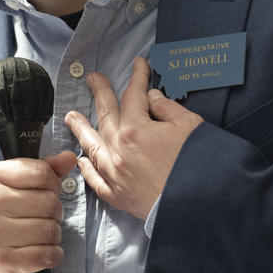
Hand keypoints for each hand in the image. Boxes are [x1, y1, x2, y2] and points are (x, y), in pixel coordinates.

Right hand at [0, 151, 77, 272]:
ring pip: (51, 230)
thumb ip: (45, 168)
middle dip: (55, 211)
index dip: (53, 183)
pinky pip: (48, 255)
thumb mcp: (17, 183)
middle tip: (43, 216)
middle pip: (49, 202)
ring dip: (54, 234)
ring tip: (41, 234)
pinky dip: (53, 255)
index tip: (47, 191)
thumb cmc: (4, 213)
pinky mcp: (4, 260)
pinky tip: (42, 252)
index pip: (41, 173)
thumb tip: (69, 158)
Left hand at [64, 56, 202, 219]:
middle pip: (106, 115)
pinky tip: (82, 160)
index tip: (139, 64)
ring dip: (81, 129)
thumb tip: (151, 98)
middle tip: (92, 79)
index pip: (133, 96)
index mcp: (135, 130)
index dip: (137, 77)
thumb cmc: (200, 165)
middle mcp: (118, 151)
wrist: (202, 207)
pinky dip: (87, 169)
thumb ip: (166, 108)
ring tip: (71, 117)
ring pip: (92, 147)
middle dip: (100, 93)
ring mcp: (116, 175)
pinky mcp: (119, 197)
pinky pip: (96, 180)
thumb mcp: (188, 125)